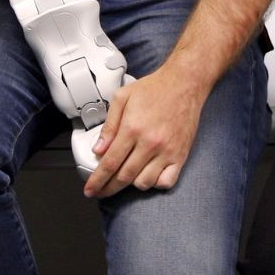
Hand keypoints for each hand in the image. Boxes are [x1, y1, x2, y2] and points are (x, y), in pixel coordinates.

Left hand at [83, 66, 207, 198]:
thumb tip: (98, 149)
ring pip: (144, 182)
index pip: (109, 163)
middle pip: (124, 177)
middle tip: (101, 191)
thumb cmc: (154, 89)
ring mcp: (167, 151)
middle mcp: (149, 142)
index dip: (97, 180)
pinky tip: (148, 175)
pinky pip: (166, 182)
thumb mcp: (122, 98)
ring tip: (125, 177)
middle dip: (108, 188)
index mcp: (132, 128)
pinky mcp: (180, 155)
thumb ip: (109, 125)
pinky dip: (155, 184)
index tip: (90, 190)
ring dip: (131, 184)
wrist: (184, 83)